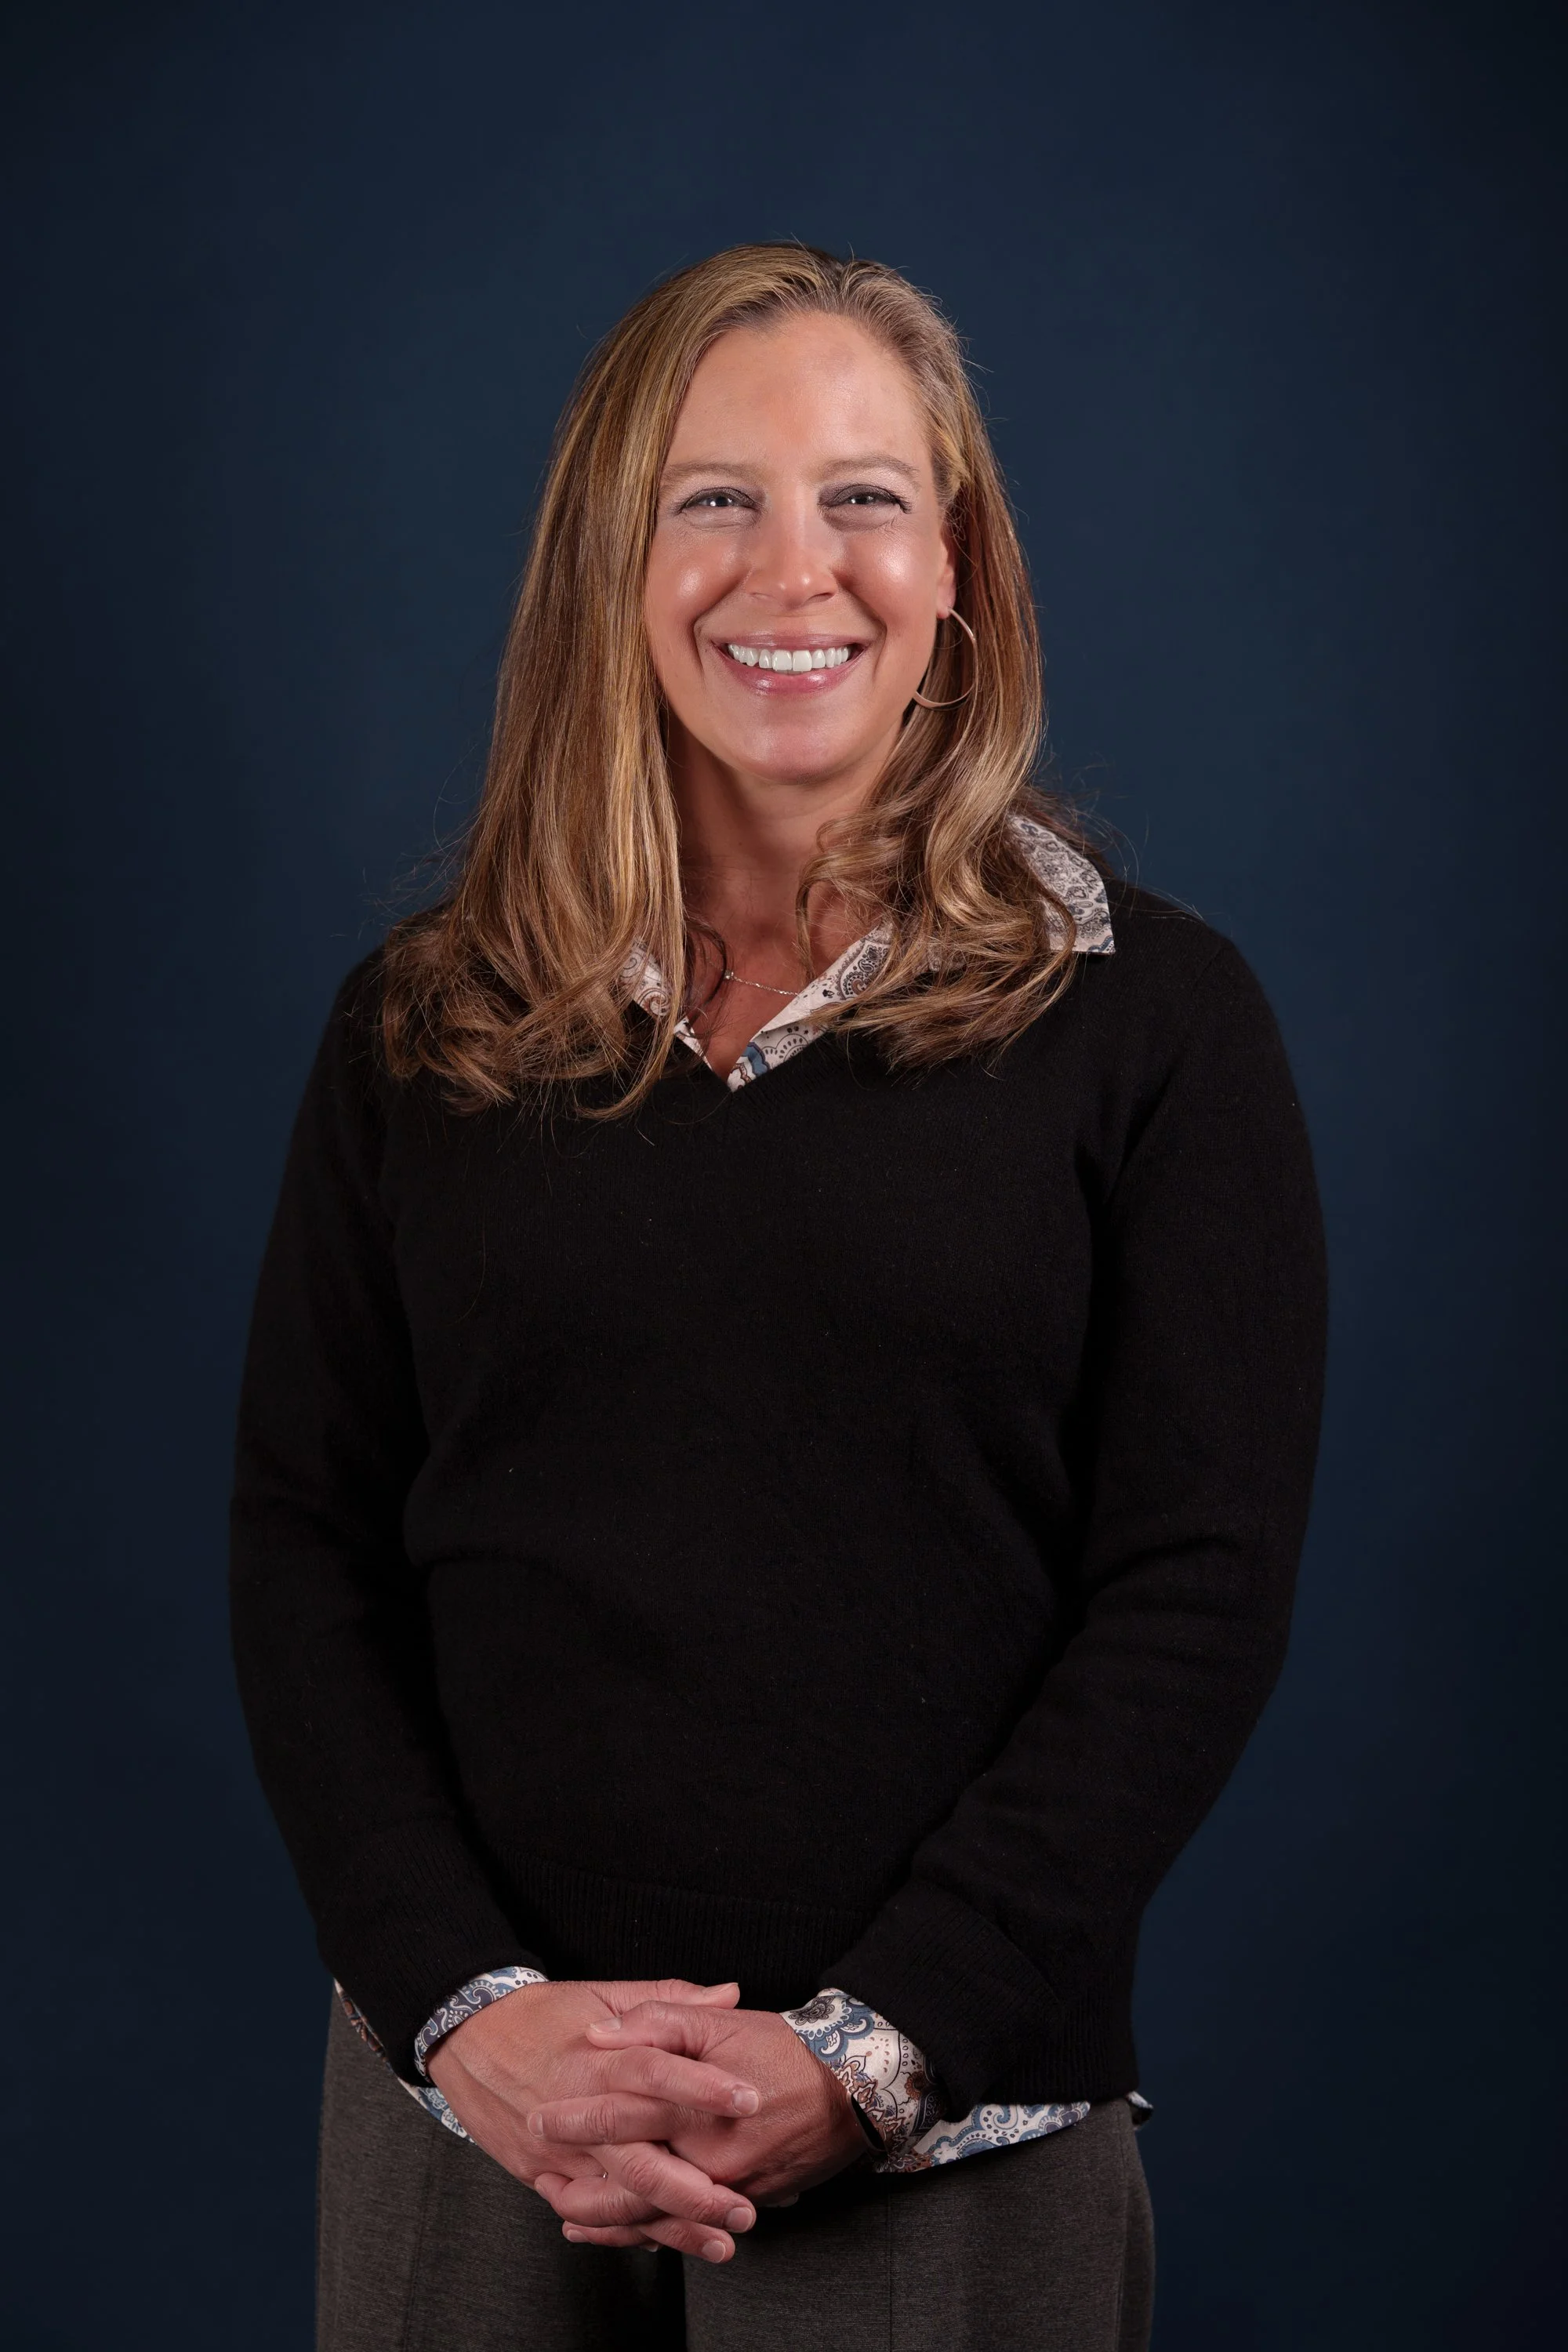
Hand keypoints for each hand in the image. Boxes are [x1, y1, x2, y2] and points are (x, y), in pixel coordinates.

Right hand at [424, 1977, 760, 2259]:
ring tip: (720, 2241)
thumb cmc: (541, 2013)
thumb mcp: (604, 1992)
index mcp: (596, 2059)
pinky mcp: (542, 2176)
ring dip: (669, 2226)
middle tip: (743, 2205)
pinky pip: (589, 2212)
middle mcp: (578, 2113)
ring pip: (617, 2200)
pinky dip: (625, 2232)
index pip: (655, 2072)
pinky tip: (664, 2242)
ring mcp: (558, 2153)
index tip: (751, 2100)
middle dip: (694, 2191)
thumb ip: (669, 1999)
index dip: (704, 2087)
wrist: (466, 2036)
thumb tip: (729, 1994)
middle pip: (639, 2159)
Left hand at [528, 1998, 869, 2248]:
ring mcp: (725, 2187)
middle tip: (540, 2176)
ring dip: (605, 2219)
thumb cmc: (781, 2049)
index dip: (574, 2119)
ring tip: (564, 2212)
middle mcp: (706, 2156)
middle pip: (627, 2182)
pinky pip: (686, 2225)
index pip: (619, 2114)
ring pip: (653, 2216)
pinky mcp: (743, 2202)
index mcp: (692, 2105)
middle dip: (577, 2185)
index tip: (539, 2120)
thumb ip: (657, 2020)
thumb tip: (600, 2032)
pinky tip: (622, 2233)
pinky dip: (648, 2232)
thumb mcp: (718, 2022)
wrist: (851, 2088)